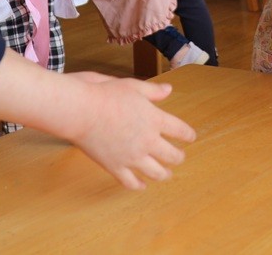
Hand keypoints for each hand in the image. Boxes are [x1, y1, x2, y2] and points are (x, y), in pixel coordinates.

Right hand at [63, 75, 196, 189]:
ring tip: (167, 174)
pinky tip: (142, 185)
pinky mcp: (115, 167)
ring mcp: (132, 157)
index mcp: (155, 119)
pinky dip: (139, 186)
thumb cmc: (105, 94)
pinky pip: (131, 183)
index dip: (188, 135)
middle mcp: (147, 141)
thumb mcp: (133, 86)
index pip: (180, 131)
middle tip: (179, 157)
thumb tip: (169, 90)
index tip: (191, 137)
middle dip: (178, 157)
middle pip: (172, 156)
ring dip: (164, 174)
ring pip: (156, 173)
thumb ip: (153, 91)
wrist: (80, 110)